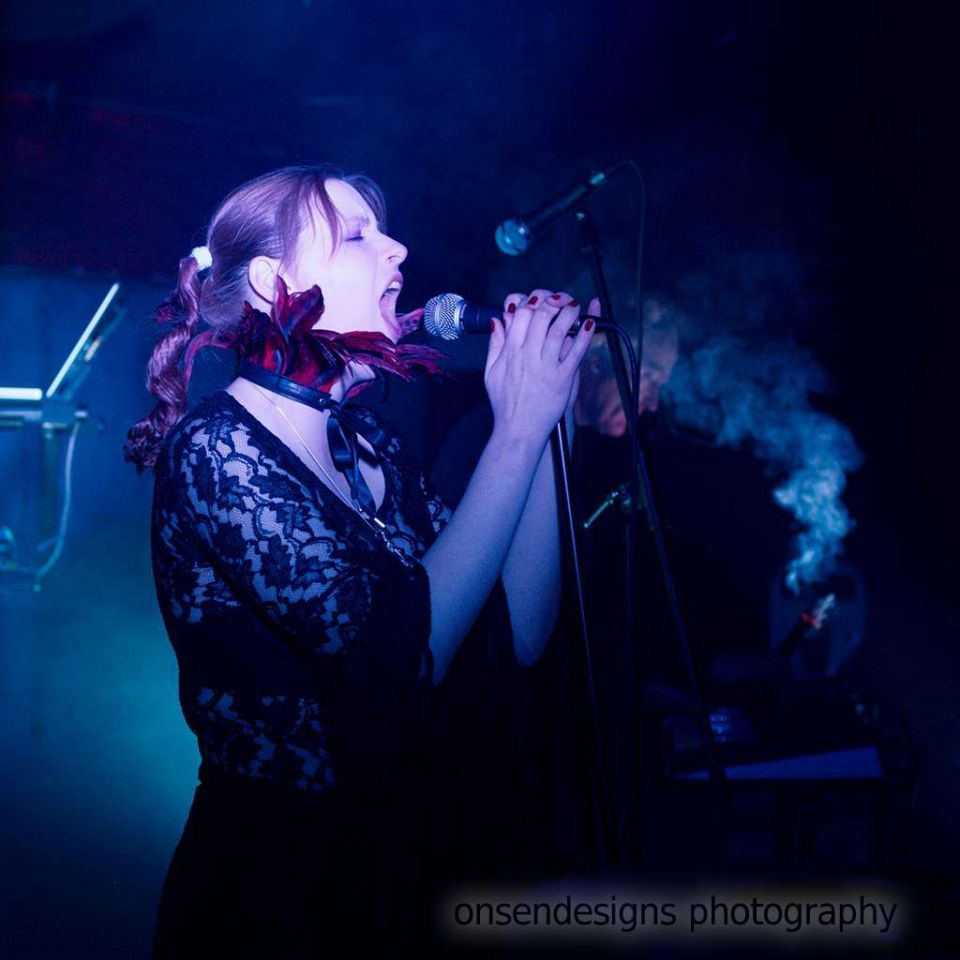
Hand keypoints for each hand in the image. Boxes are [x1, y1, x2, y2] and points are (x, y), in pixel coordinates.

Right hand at [483, 289, 596, 444]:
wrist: (517, 430)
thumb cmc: (505, 404)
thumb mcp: (490, 372)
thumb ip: (494, 345)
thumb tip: (497, 321)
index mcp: (510, 352)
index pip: (520, 314)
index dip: (532, 300)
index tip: (540, 298)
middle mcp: (527, 356)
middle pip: (540, 316)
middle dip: (552, 301)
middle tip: (561, 299)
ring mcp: (545, 367)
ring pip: (559, 329)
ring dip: (569, 312)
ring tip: (574, 305)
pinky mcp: (561, 379)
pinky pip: (576, 353)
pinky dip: (584, 336)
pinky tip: (590, 323)